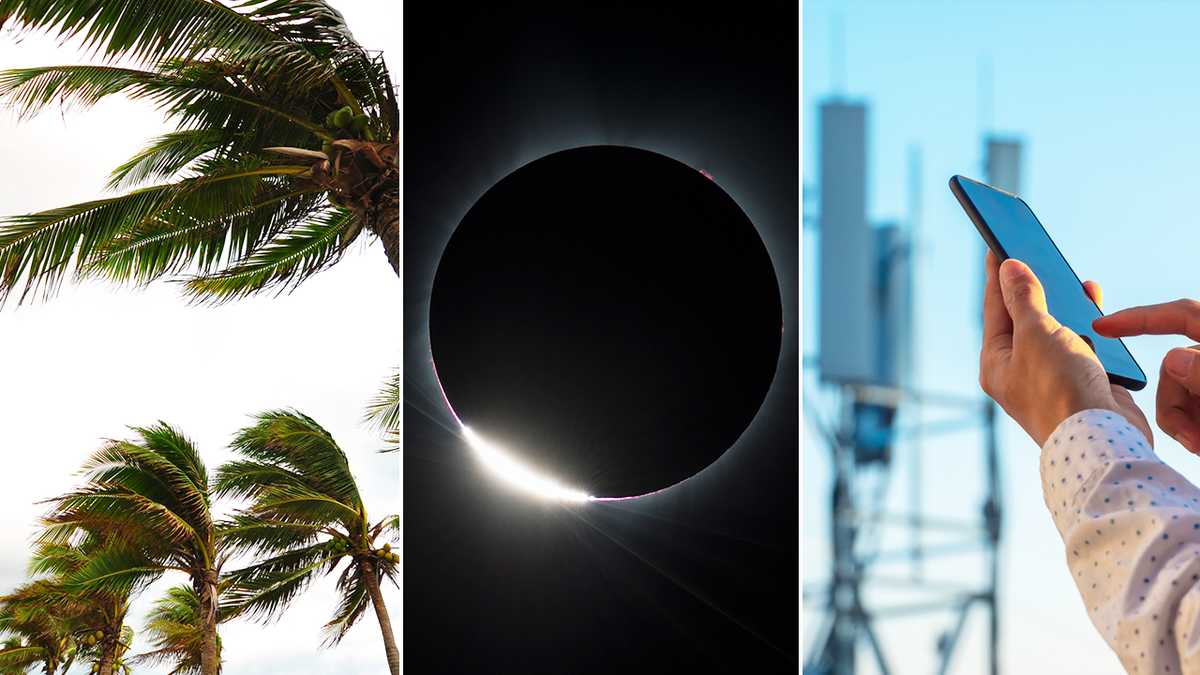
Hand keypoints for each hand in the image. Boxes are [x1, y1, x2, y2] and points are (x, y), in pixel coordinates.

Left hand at [979, 251, 1150, 445]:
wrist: (1102, 438)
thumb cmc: (1059, 388)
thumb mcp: (1035, 333)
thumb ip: (1023, 299)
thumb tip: (1008, 269)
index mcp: (995, 362)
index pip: (993, 309)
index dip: (997, 275)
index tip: (997, 245)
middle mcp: (1018, 371)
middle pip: (1023, 318)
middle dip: (1032, 287)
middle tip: (1033, 253)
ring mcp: (1050, 377)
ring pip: (1055, 330)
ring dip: (1063, 304)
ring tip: (1069, 278)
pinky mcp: (1081, 382)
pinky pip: (1081, 344)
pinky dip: (1087, 323)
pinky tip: (1092, 305)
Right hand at [1093, 300, 1199, 453]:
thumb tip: (1175, 360)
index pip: (1181, 315)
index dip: (1139, 318)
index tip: (1102, 326)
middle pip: (1174, 368)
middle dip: (1173, 401)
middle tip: (1189, 433)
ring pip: (1176, 394)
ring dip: (1182, 421)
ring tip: (1199, 442)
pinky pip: (1186, 414)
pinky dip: (1189, 430)